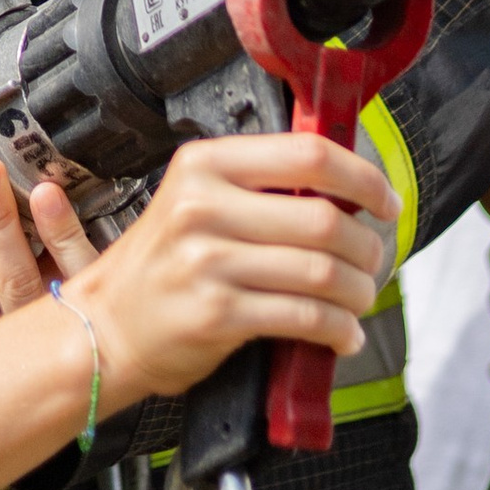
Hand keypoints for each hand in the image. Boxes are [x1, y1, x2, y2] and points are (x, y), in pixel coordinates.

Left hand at [0, 157, 96, 357]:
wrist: (34, 414)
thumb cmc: (65, 350)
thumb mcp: (94, 308)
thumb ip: (86, 262)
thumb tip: (67, 200)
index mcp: (72, 323)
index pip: (73, 273)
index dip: (61, 233)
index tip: (47, 192)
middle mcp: (29, 344)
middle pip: (14, 277)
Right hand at [70, 130, 393, 410]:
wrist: (105, 326)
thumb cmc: (162, 265)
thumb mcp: (198, 201)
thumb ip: (260, 187)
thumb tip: (348, 189)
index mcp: (205, 164)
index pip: (306, 155)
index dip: (362, 177)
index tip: (384, 200)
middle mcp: (203, 206)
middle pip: (323, 218)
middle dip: (366, 246)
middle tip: (374, 261)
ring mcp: (207, 262)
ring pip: (320, 271)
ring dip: (358, 291)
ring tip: (359, 300)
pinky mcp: (216, 314)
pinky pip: (303, 318)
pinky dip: (337, 330)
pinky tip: (342, 334)